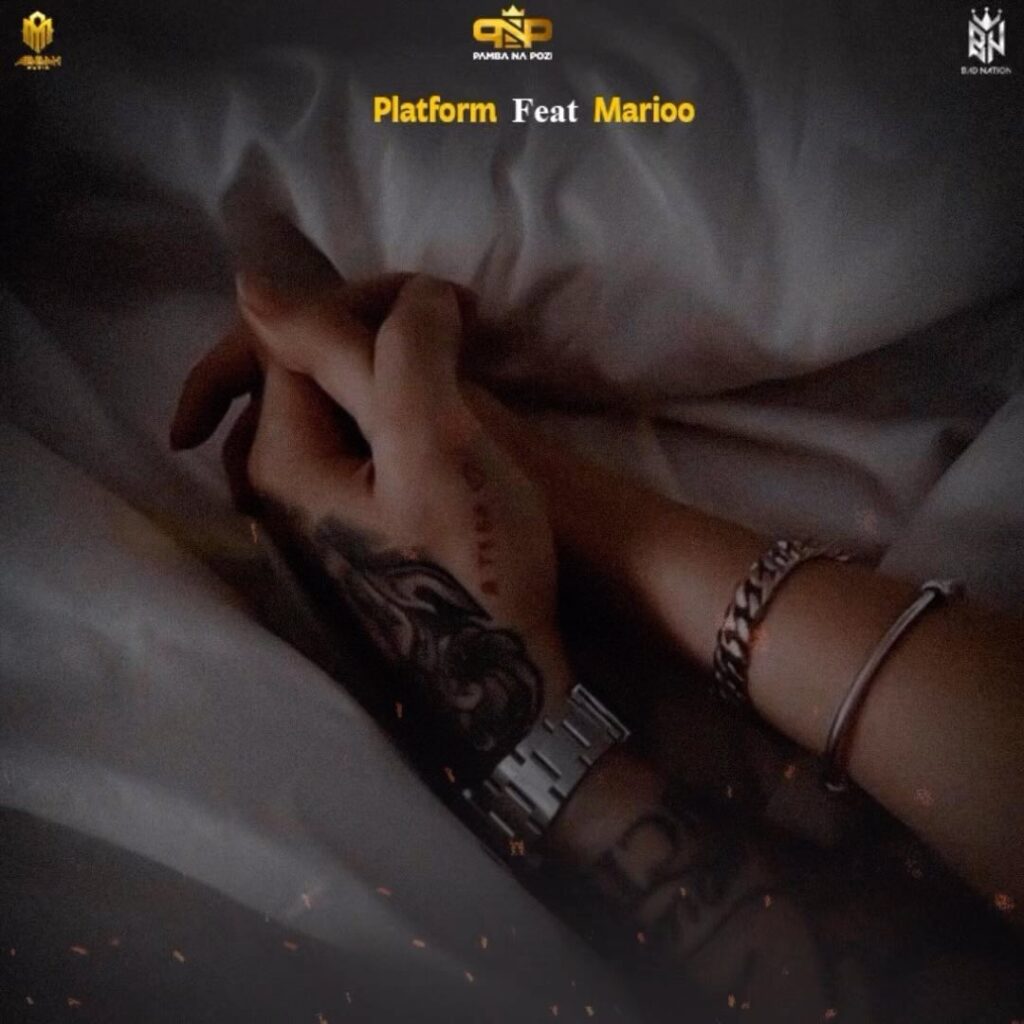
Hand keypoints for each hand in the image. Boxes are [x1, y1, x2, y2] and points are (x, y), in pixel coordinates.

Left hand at [171, 273, 572, 768]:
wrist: (505, 687)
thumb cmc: (476, 564)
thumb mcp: (435, 440)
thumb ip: (372, 351)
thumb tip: (266, 281)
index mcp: (283, 459)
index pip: (297, 337)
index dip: (376, 302)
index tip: (459, 305)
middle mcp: (277, 490)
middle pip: (300, 370)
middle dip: (373, 332)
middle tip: (453, 324)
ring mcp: (310, 519)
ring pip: (330, 407)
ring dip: (387, 371)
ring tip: (454, 368)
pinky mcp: (347, 538)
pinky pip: (352, 447)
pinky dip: (391, 415)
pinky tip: (435, 425)